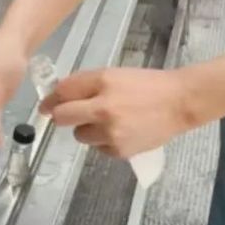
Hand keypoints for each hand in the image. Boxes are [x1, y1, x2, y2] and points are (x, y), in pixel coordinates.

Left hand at [41, 66, 193, 158]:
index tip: (46, 105)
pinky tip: (121, 132)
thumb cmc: (147, 84)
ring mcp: (110, 131)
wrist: (178, 102)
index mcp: (102, 81)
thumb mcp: (115, 75)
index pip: (63, 91)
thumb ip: (88, 85)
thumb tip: (60, 96)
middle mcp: (102, 107)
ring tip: (108, 122)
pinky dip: (104, 142)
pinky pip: (98, 147)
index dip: (51, 99)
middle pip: (62, 117)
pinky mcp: (119, 150)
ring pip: (80, 135)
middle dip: (61, 116)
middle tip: (68, 116)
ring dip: (87, 129)